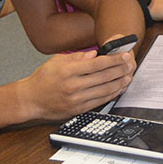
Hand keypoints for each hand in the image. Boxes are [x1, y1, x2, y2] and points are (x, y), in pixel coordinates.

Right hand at [21, 50, 135, 120]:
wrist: (32, 99)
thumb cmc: (44, 77)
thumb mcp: (57, 60)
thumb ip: (77, 56)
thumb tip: (95, 54)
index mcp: (68, 71)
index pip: (97, 64)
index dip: (113, 59)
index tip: (124, 54)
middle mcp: (73, 86)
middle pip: (104, 77)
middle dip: (120, 69)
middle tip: (131, 63)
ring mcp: (77, 100)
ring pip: (105, 90)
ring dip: (120, 82)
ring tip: (129, 75)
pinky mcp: (79, 109)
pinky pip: (100, 101)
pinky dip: (112, 94)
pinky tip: (118, 88)